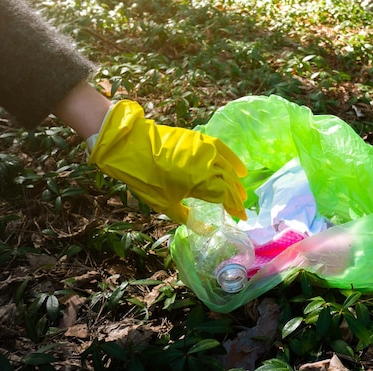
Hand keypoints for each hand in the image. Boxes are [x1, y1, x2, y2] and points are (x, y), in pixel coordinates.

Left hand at [88, 100, 246, 222]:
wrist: (131, 147)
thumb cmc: (147, 180)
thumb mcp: (165, 205)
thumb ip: (187, 217)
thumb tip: (205, 230)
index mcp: (200, 182)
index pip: (226, 196)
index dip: (235, 208)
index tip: (241, 217)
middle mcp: (207, 164)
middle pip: (229, 182)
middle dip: (236, 196)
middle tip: (240, 207)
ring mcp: (204, 149)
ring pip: (227, 167)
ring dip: (235, 181)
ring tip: (241, 191)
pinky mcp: (199, 139)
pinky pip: (222, 149)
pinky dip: (232, 159)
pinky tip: (239, 169)